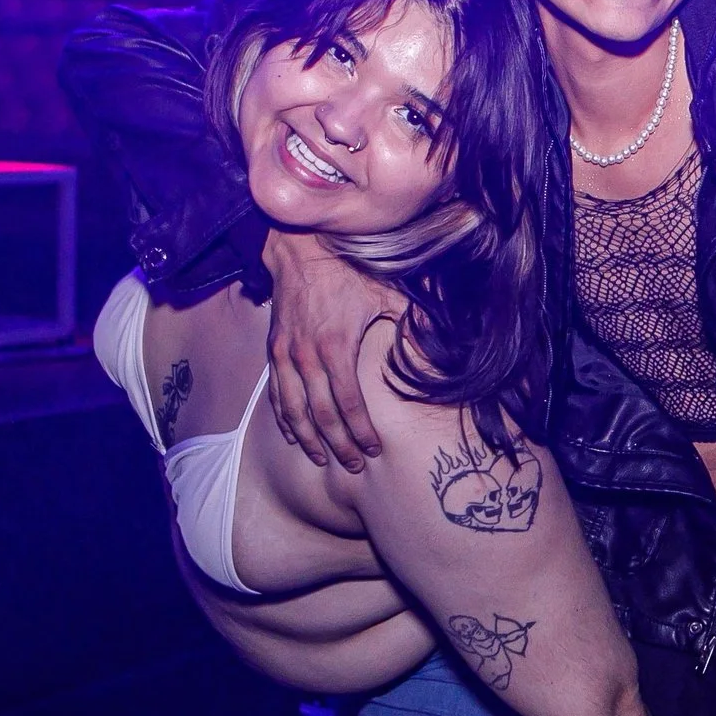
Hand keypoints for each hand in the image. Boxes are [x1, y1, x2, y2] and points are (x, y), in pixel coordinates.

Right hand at [261, 230, 399, 470]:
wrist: (303, 248)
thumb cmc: (350, 270)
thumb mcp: (388, 293)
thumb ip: (413, 323)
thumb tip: (441, 344)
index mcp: (337, 348)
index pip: (349, 404)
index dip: (361, 432)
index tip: (373, 450)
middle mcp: (308, 357)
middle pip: (322, 416)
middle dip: (338, 445)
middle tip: (352, 467)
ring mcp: (287, 355)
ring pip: (294, 410)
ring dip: (308, 439)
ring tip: (322, 459)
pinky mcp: (275, 350)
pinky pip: (275, 393)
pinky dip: (284, 418)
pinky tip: (293, 434)